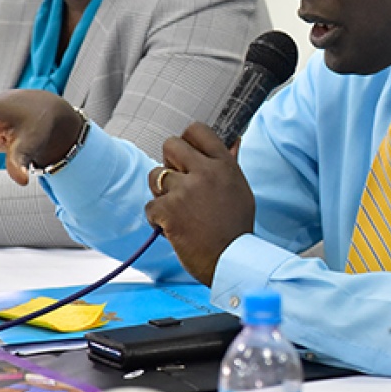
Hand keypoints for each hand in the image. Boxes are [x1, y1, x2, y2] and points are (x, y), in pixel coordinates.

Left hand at [144, 122, 253, 285]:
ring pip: (155, 175)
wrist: (232, 261)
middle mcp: (206, 172)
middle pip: (170, 145)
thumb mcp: (241, 190)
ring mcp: (186, 190)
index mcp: (224, 164)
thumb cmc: (236, 229)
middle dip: (169, 163)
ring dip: (161, 193)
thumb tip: (233, 141)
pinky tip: (171, 229)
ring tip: (176, 210)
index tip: (186, 158)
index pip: (197, 130)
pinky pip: (150, 206)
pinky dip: (156, 219)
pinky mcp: (170, 211)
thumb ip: (230, 165)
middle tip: (177, 184)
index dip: (187, 141)